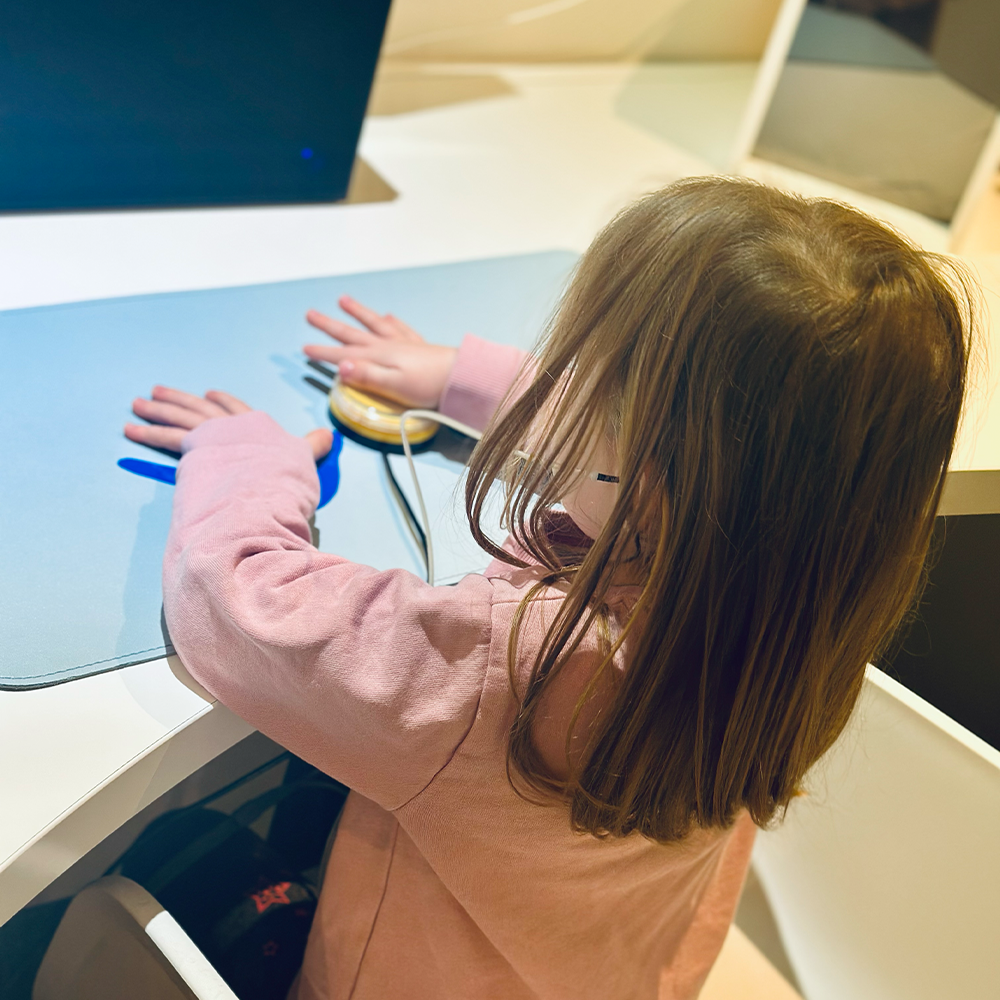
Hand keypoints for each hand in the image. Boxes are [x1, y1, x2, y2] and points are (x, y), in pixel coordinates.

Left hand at [125, 386, 332, 459]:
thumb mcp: (305, 460)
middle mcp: (231, 425)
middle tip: (157, 392)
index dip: (223, 402)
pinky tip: (131, 429)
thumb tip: (330, 435)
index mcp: (257, 425)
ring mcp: (209, 436)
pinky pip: (164, 437)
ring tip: (137, 404)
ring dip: (156, 410)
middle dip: (179, 399)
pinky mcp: (190, 450)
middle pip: (201, 408)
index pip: (236, 408)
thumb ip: (312, 446)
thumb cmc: (289, 478)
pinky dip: (147, 432)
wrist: (268, 487)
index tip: (209, 396)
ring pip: (179, 416)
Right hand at [304, 296, 456, 408]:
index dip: (323, 352)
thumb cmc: (428, 385)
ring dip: (358, 313)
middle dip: (330, 325)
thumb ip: (367, 376)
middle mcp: (387, 346)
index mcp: (378, 357)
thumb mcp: (393, 386)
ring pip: (374, 324)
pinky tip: (388, 315)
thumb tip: (340, 367)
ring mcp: (403, 343)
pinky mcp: (419, 347)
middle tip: (310, 314)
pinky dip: (392, 321)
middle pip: (353, 333)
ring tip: (343, 300)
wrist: (461, 377)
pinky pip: (400, 329)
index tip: (304, 349)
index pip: (343, 354)